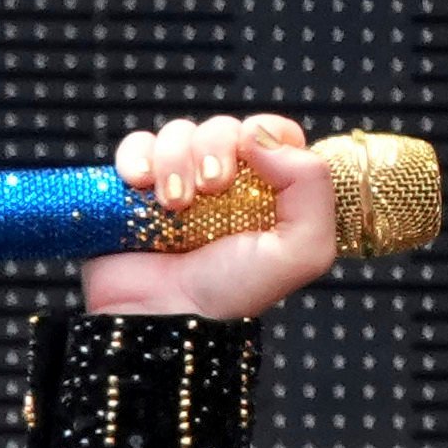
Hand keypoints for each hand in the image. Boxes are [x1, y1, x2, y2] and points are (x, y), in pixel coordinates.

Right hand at [81, 112, 337, 320]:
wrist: (164, 319)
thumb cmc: (231, 294)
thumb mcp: (301, 252)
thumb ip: (312, 187)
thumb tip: (264, 136)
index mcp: (267, 194)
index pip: (275, 134)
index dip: (265, 132)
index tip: (252, 153)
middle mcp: (225, 186)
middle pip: (224, 128)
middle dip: (215, 148)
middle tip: (210, 188)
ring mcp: (179, 184)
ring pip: (179, 133)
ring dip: (175, 159)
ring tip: (174, 203)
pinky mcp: (136, 189)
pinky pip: (136, 146)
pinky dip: (136, 157)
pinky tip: (140, 185)